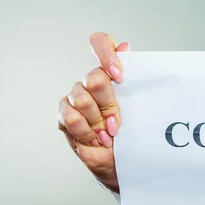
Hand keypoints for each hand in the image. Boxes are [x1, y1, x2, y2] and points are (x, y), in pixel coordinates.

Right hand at [57, 33, 129, 192]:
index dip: (106, 54)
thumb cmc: (133, 134)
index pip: (100, 42)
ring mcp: (76, 96)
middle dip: (109, 103)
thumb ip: (132, 78)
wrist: (121, 162)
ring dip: (98, 120)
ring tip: (108, 134)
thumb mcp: (139, 107)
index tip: (119, 76)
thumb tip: (125, 46)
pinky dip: (85, 130)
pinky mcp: (64, 114)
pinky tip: (96, 139)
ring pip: (81, 97)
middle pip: (95, 77)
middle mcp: (92, 81)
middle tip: (117, 122)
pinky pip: (70, 116)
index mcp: (112, 72)